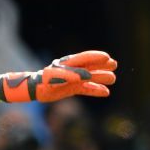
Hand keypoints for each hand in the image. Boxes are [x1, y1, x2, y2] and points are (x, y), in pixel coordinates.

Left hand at [0, 50, 116, 102]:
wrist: (34, 90)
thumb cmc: (42, 81)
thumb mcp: (54, 78)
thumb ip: (69, 75)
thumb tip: (85, 76)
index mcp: (67, 64)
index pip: (84, 58)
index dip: (95, 57)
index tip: (107, 57)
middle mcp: (72, 70)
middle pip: (90, 66)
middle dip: (102, 65)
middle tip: (114, 64)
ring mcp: (73, 79)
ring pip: (90, 78)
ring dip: (101, 78)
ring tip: (113, 79)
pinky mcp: (72, 89)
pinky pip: (86, 90)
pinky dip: (95, 91)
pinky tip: (106, 92)